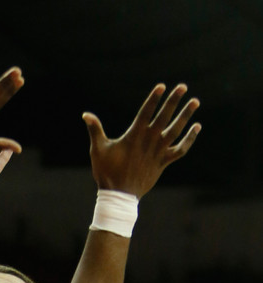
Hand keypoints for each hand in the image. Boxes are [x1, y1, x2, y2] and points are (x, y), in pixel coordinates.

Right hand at [82, 83, 200, 198]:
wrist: (120, 195)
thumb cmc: (107, 172)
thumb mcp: (98, 150)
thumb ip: (95, 130)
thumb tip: (85, 114)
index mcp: (134, 136)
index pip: (146, 112)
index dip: (154, 99)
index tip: (162, 86)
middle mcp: (149, 141)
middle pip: (164, 117)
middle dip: (174, 101)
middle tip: (183, 86)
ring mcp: (158, 152)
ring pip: (176, 130)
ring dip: (186, 115)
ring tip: (195, 102)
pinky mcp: (163, 162)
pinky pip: (181, 149)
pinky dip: (190, 139)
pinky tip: (196, 127)